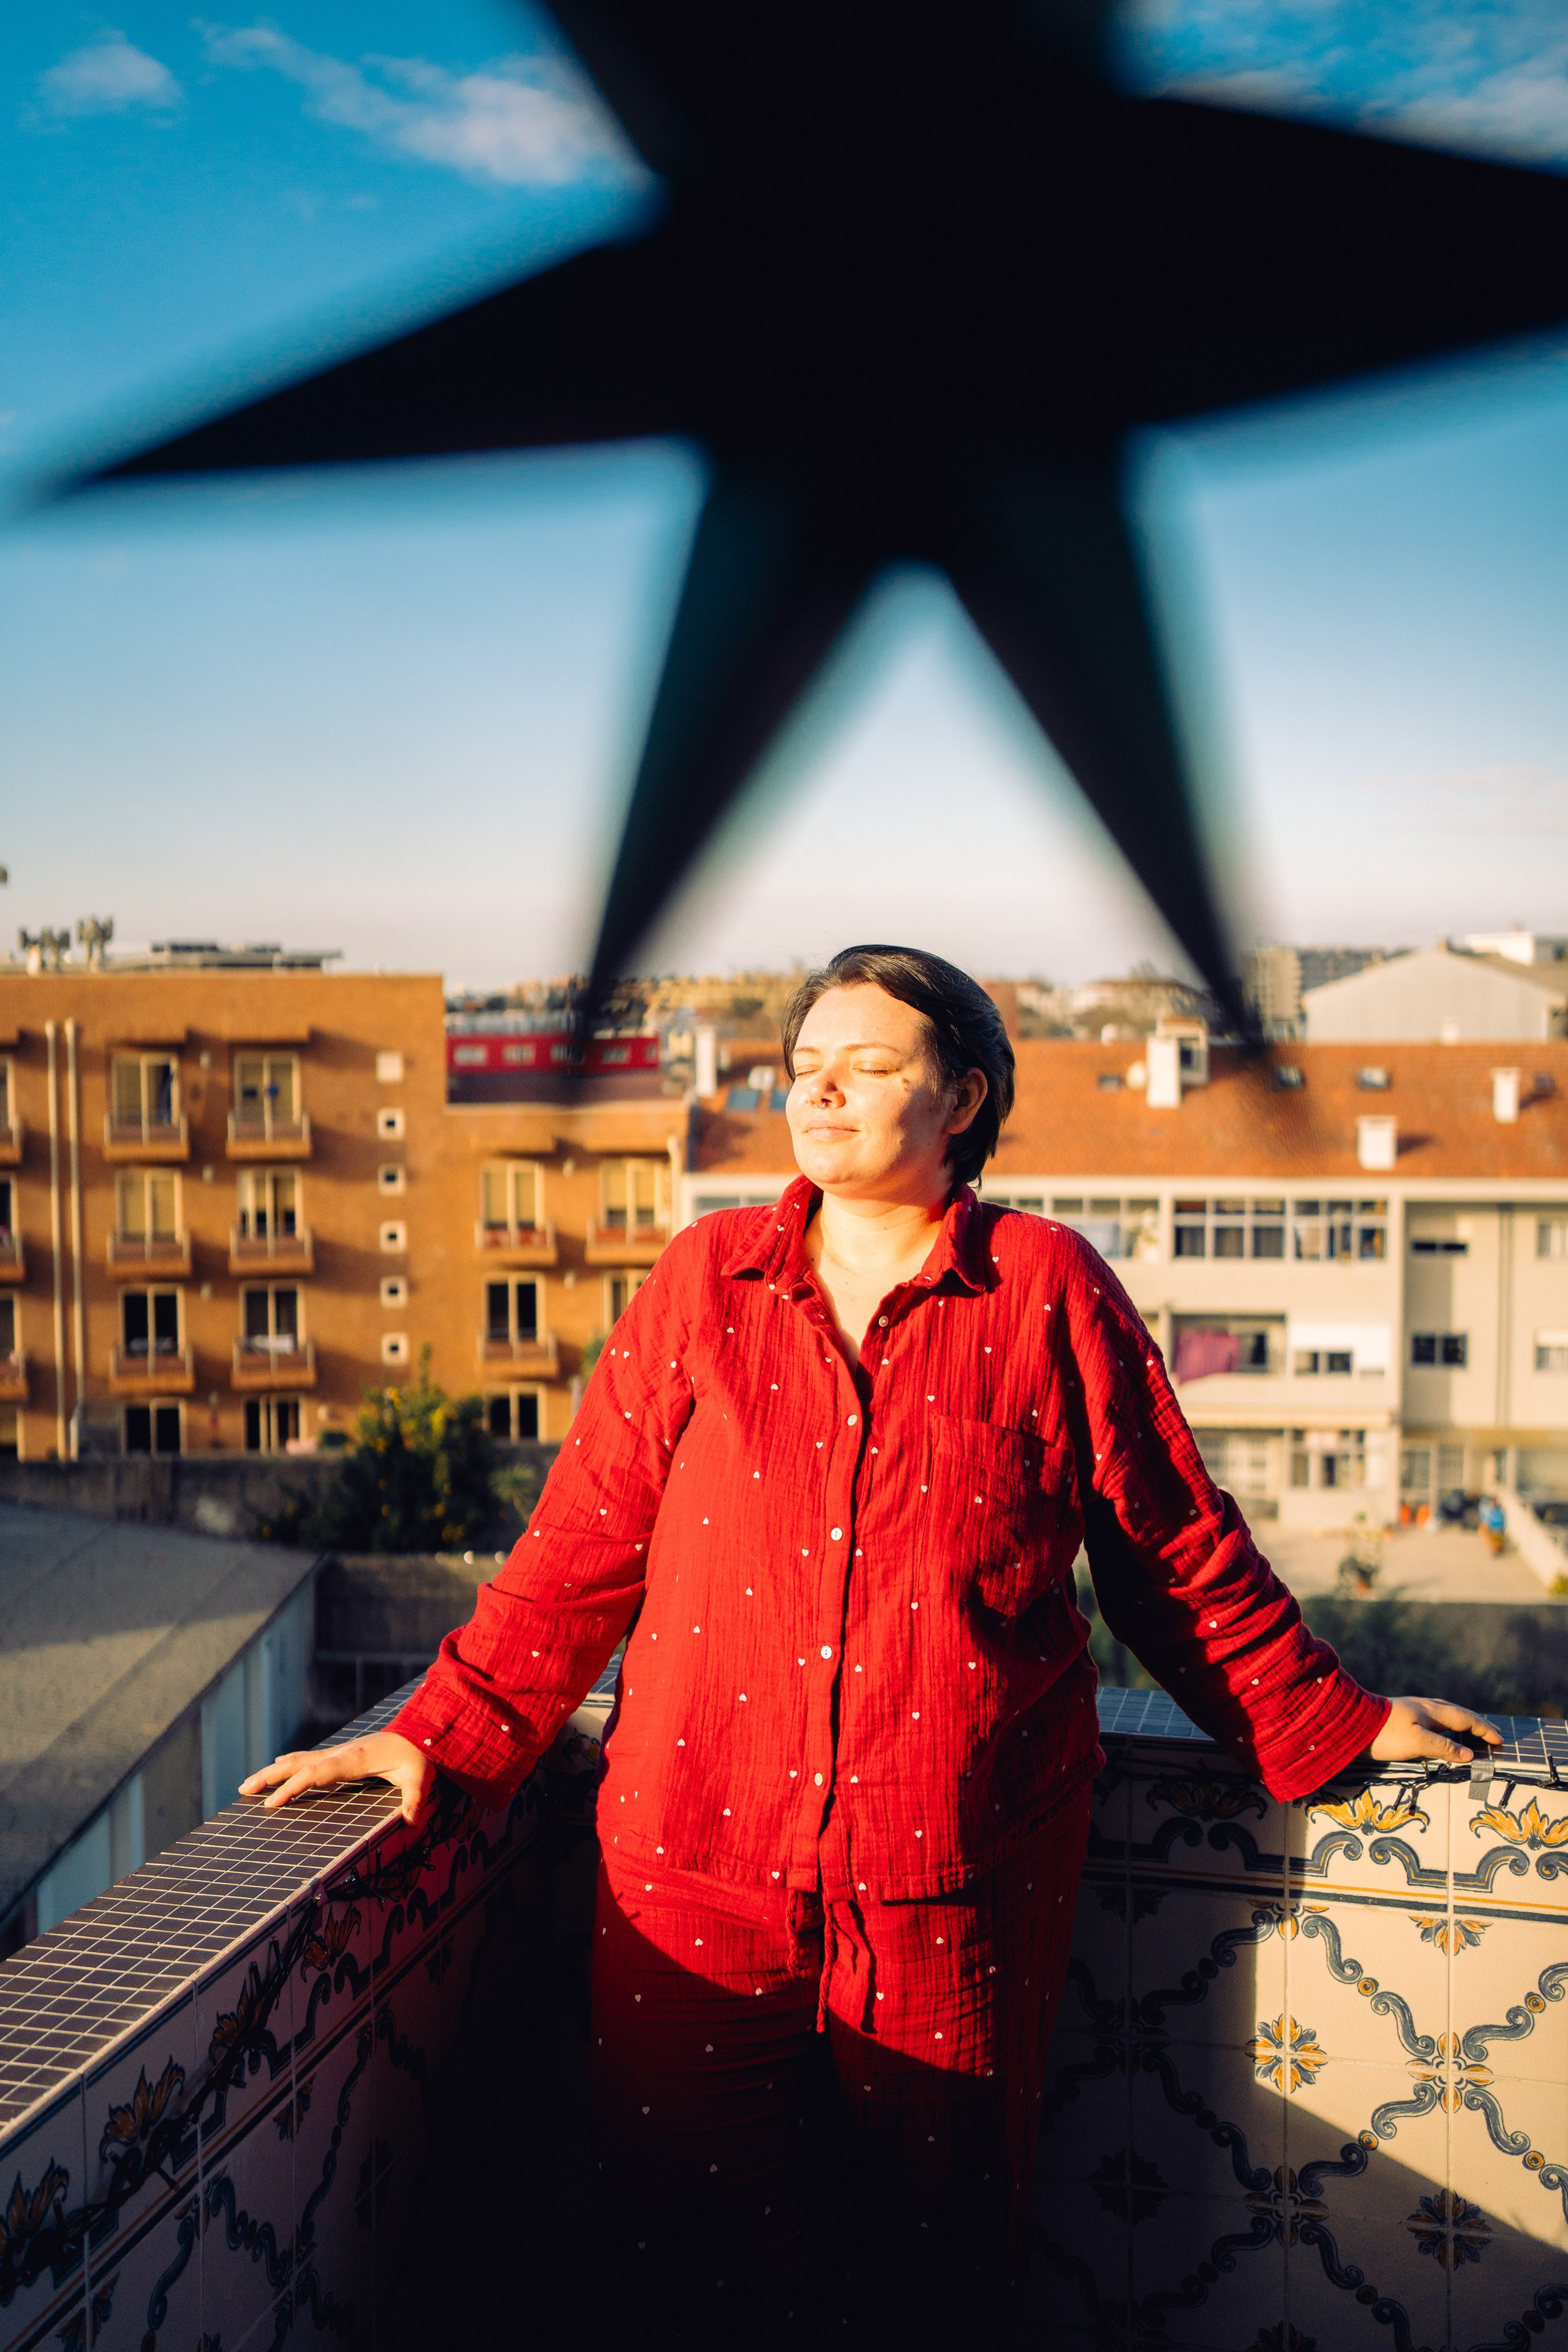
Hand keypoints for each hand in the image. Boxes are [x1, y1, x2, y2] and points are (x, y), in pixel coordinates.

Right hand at [240, 1731, 436, 1825]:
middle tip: (243, 1790)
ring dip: (273, 1771)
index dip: (292, 1788)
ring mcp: (339, 1752)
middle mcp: (341, 1753)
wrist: (421, 1733)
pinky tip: (277, 1767)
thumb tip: (411, 1822)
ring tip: (248, 1785)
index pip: (316, 1774)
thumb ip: (415, 1799)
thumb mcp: (421, 1778)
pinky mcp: (341, 1754)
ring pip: (299, 1760)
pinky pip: (308, 1760)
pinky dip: (288, 1765)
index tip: (270, 1804)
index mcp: (354, 1759)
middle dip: (269, 1777)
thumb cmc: (419, 1758)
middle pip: (298, 1764)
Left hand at [1368, 1697, 1502, 1766]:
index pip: (1466, 1719)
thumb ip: (1444, 1748)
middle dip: (1476, 1723)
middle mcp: (1424, 1707)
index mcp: (1432, 1711)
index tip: (1499, 1740)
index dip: (1484, 1730)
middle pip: (1457, 1713)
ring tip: (1471, 1730)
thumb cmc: (1385, 1734)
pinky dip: (1446, 1725)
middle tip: (1492, 1733)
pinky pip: (1433, 1719)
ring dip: (1461, 1722)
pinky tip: (1439, 1731)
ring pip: (1445, 1714)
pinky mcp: (1402, 1717)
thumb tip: (1469, 1755)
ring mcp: (1412, 1710)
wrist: (1350, 1723)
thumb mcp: (1417, 1743)